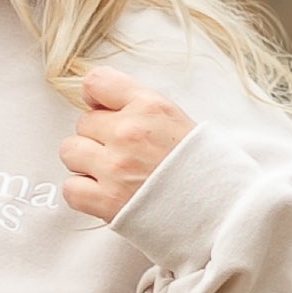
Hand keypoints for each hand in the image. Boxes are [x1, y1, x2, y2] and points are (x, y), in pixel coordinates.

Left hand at [60, 67, 193, 223]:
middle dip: (97, 137)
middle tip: (122, 154)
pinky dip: (82, 193)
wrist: (221, 210)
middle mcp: (129, 132)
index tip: (103, 112)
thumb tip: (96, 101)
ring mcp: (115, 167)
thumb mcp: (176, 119)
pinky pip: (71, 188)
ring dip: (85, 163)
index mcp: (149, 106)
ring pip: (70, 151)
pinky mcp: (107, 201)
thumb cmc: (200, 166)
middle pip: (83, 123)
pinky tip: (104, 194)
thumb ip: (138, 107)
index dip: (94, 98)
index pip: (96, 82)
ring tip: (111, 174)